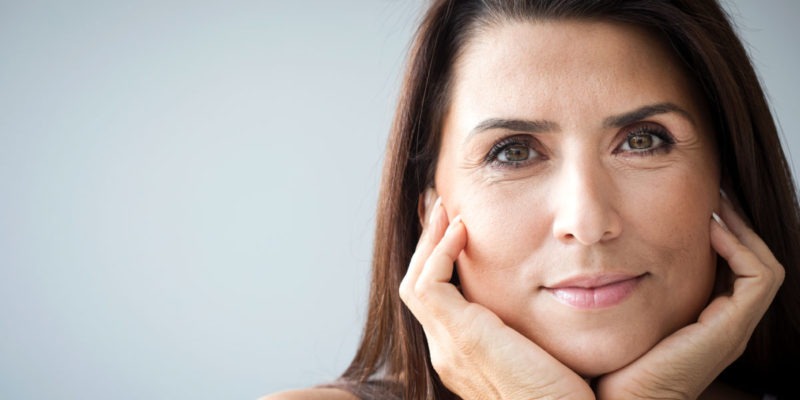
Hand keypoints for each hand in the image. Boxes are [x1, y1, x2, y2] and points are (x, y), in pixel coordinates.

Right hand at [399, 195, 593, 399]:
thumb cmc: (568, 395)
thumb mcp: (544, 352)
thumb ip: (532, 327)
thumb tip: (554, 294)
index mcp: (463, 356)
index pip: (437, 300)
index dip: (439, 262)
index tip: (456, 229)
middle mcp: (447, 351)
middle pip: (418, 286)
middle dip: (428, 245)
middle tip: (443, 209)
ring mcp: (448, 346)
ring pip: (417, 280)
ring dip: (430, 241)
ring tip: (447, 209)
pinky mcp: (460, 336)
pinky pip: (430, 282)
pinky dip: (440, 251)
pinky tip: (462, 229)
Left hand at [595, 195, 783, 398]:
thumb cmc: (615, 363)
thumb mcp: (624, 315)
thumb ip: (626, 289)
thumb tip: (600, 257)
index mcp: (704, 321)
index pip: (727, 268)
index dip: (718, 235)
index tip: (694, 206)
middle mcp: (724, 324)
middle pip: (749, 263)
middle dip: (733, 226)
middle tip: (711, 195)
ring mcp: (731, 327)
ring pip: (760, 267)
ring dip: (740, 231)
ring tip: (715, 204)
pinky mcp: (730, 329)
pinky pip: (756, 278)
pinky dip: (739, 248)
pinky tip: (709, 229)